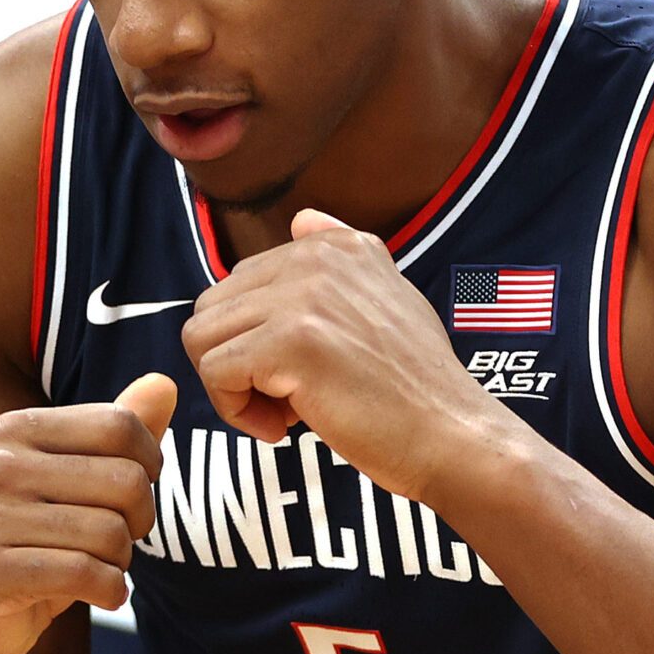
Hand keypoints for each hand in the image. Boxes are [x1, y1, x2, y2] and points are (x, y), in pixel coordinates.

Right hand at [0, 374, 175, 653]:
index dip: (149, 466)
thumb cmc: (32, 545)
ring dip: (121, 562)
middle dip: (139, 521)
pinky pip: (85, 573)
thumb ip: (120, 433)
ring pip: (110, 533)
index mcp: (14, 429)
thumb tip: (166, 383)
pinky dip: (110, 591)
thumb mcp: (76, 484)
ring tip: (97, 569)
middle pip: (126, 480)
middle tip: (116, 542)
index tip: (132, 497)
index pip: (120, 425)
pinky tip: (101, 595)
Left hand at [180, 210, 515, 506]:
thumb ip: (342, 258)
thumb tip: (303, 217)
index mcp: (336, 246)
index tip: (302, 374)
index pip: (242, 285)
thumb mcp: (388, 299)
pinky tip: (284, 429)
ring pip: (202, 339)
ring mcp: (302, 296)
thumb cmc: (416, 388)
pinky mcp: (289, 342)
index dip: (257, 341)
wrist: (451, 436)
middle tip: (290, 400)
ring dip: (232, 387)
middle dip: (236, 362)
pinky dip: (237, 412)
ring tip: (285, 413)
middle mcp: (316, 257)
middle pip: (212, 309)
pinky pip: (213, 373)